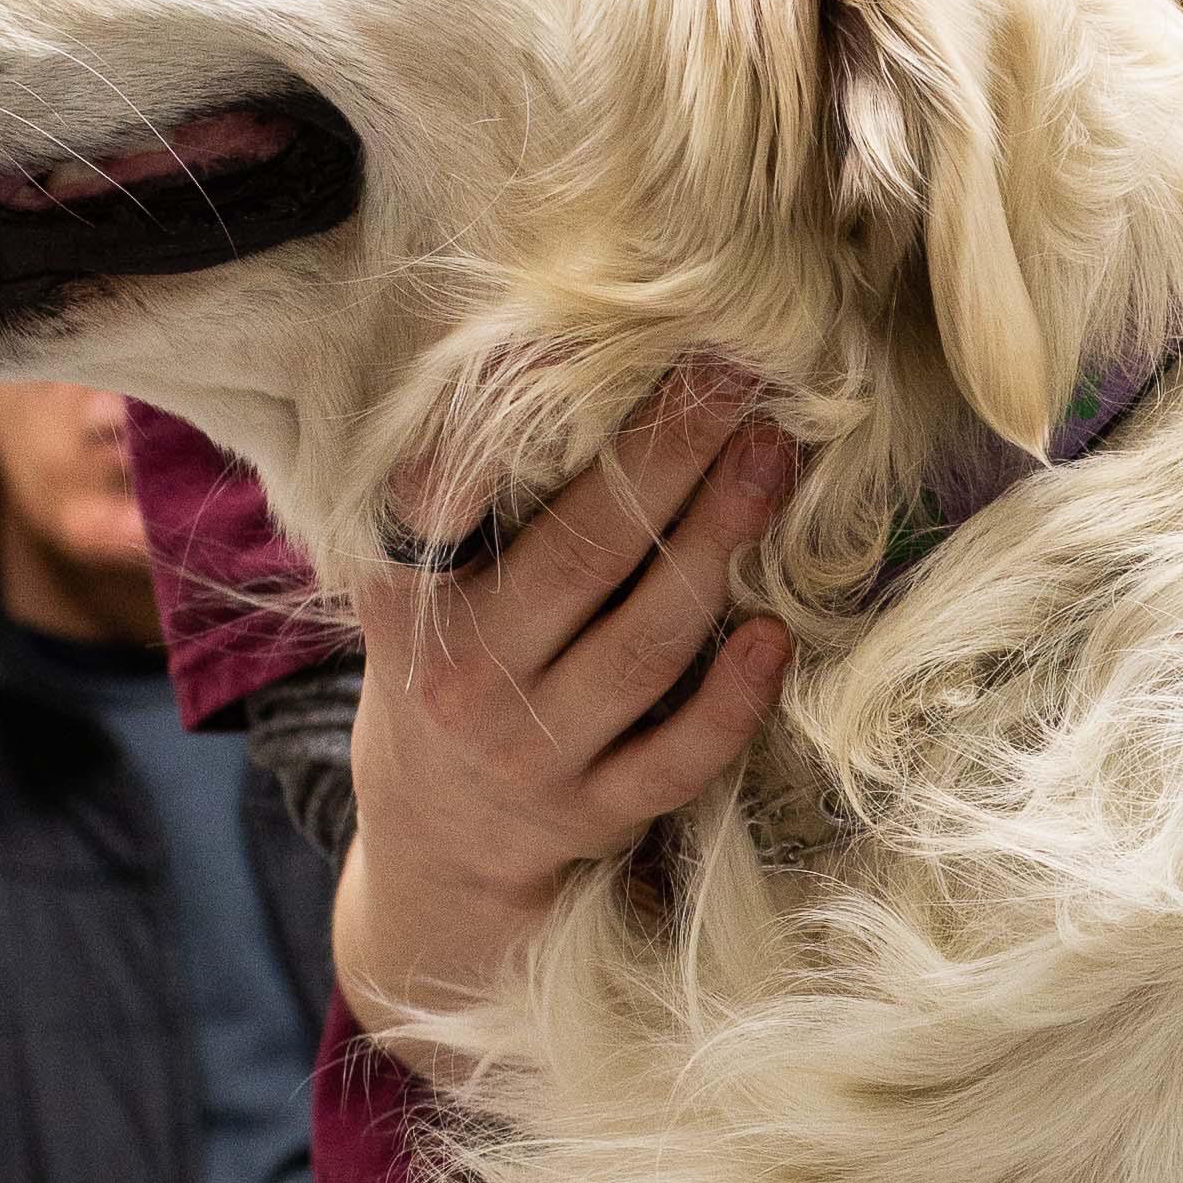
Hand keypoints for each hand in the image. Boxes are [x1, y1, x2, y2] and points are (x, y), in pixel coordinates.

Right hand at [334, 363, 798, 1046]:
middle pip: (581, 555)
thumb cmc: (447, 669)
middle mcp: (464, 674)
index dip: (506, 419)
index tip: (579, 340)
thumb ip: (461, 497)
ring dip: (716, 550)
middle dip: (667, 459)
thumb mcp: (417, 588)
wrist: (435, 843)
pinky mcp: (592, 814)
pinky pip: (675, 758)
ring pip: (640, 648)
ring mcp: (530, 752)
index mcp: (408, 600)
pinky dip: (730, 702)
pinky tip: (774, 636)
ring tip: (771, 465)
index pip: (444, 498)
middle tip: (734, 380)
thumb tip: (543, 348)